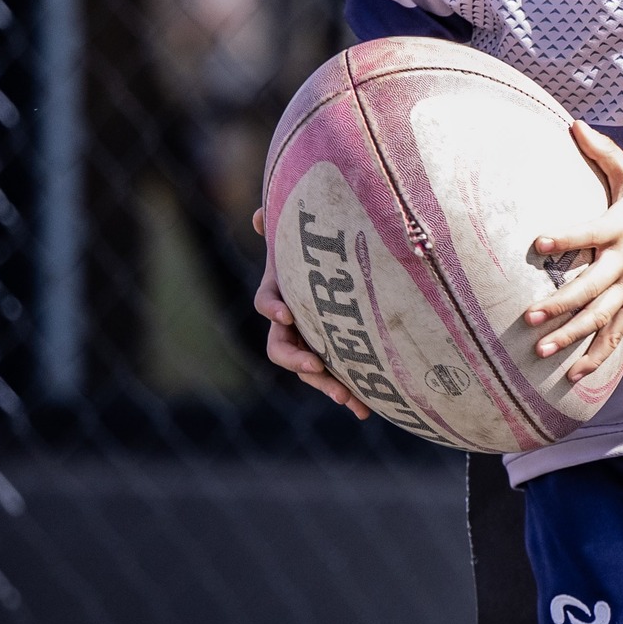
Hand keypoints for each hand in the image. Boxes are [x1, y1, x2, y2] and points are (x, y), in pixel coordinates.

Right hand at [251, 206, 370, 418]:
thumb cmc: (321, 244)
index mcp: (282, 291)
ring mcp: (312, 341)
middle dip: (297, 358)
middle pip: (282, 347)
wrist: (348, 266)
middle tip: (314, 364)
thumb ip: (287, 221)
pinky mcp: (335, 357)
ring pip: (310, 370)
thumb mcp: (308, 230)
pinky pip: (337, 379)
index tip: (284, 314)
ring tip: (346, 397)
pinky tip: (365, 409)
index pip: (266, 301)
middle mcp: (292, 322)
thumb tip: (257, 214)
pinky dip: (350, 393)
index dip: (272, 308)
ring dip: (326, 385)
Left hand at [525, 123, 622, 379]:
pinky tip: (575, 375)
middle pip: (591, 287)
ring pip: (602, 317)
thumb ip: (601, 151)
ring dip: (571, 336)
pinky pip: (617, 332)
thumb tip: (573, 123)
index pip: (589, 233)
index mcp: (620, 226)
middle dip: (560, 304)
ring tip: (542, 352)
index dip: (565, 239)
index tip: (539, 243)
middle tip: (529, 316)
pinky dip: (598, 354)